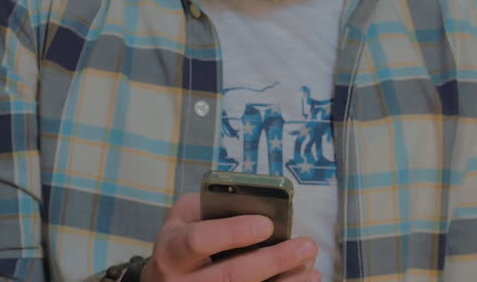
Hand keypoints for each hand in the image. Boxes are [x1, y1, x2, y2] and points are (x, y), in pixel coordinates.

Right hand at [142, 193, 319, 281]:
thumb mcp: (187, 216)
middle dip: (273, 261)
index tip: (267, 225)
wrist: (166, 279)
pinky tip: (306, 279)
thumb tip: (257, 202)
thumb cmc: (185, 238)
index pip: (198, 241)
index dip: (232, 232)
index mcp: (171, 251)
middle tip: (307, 245)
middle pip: (231, 276)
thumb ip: (213, 204)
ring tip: (310, 264)